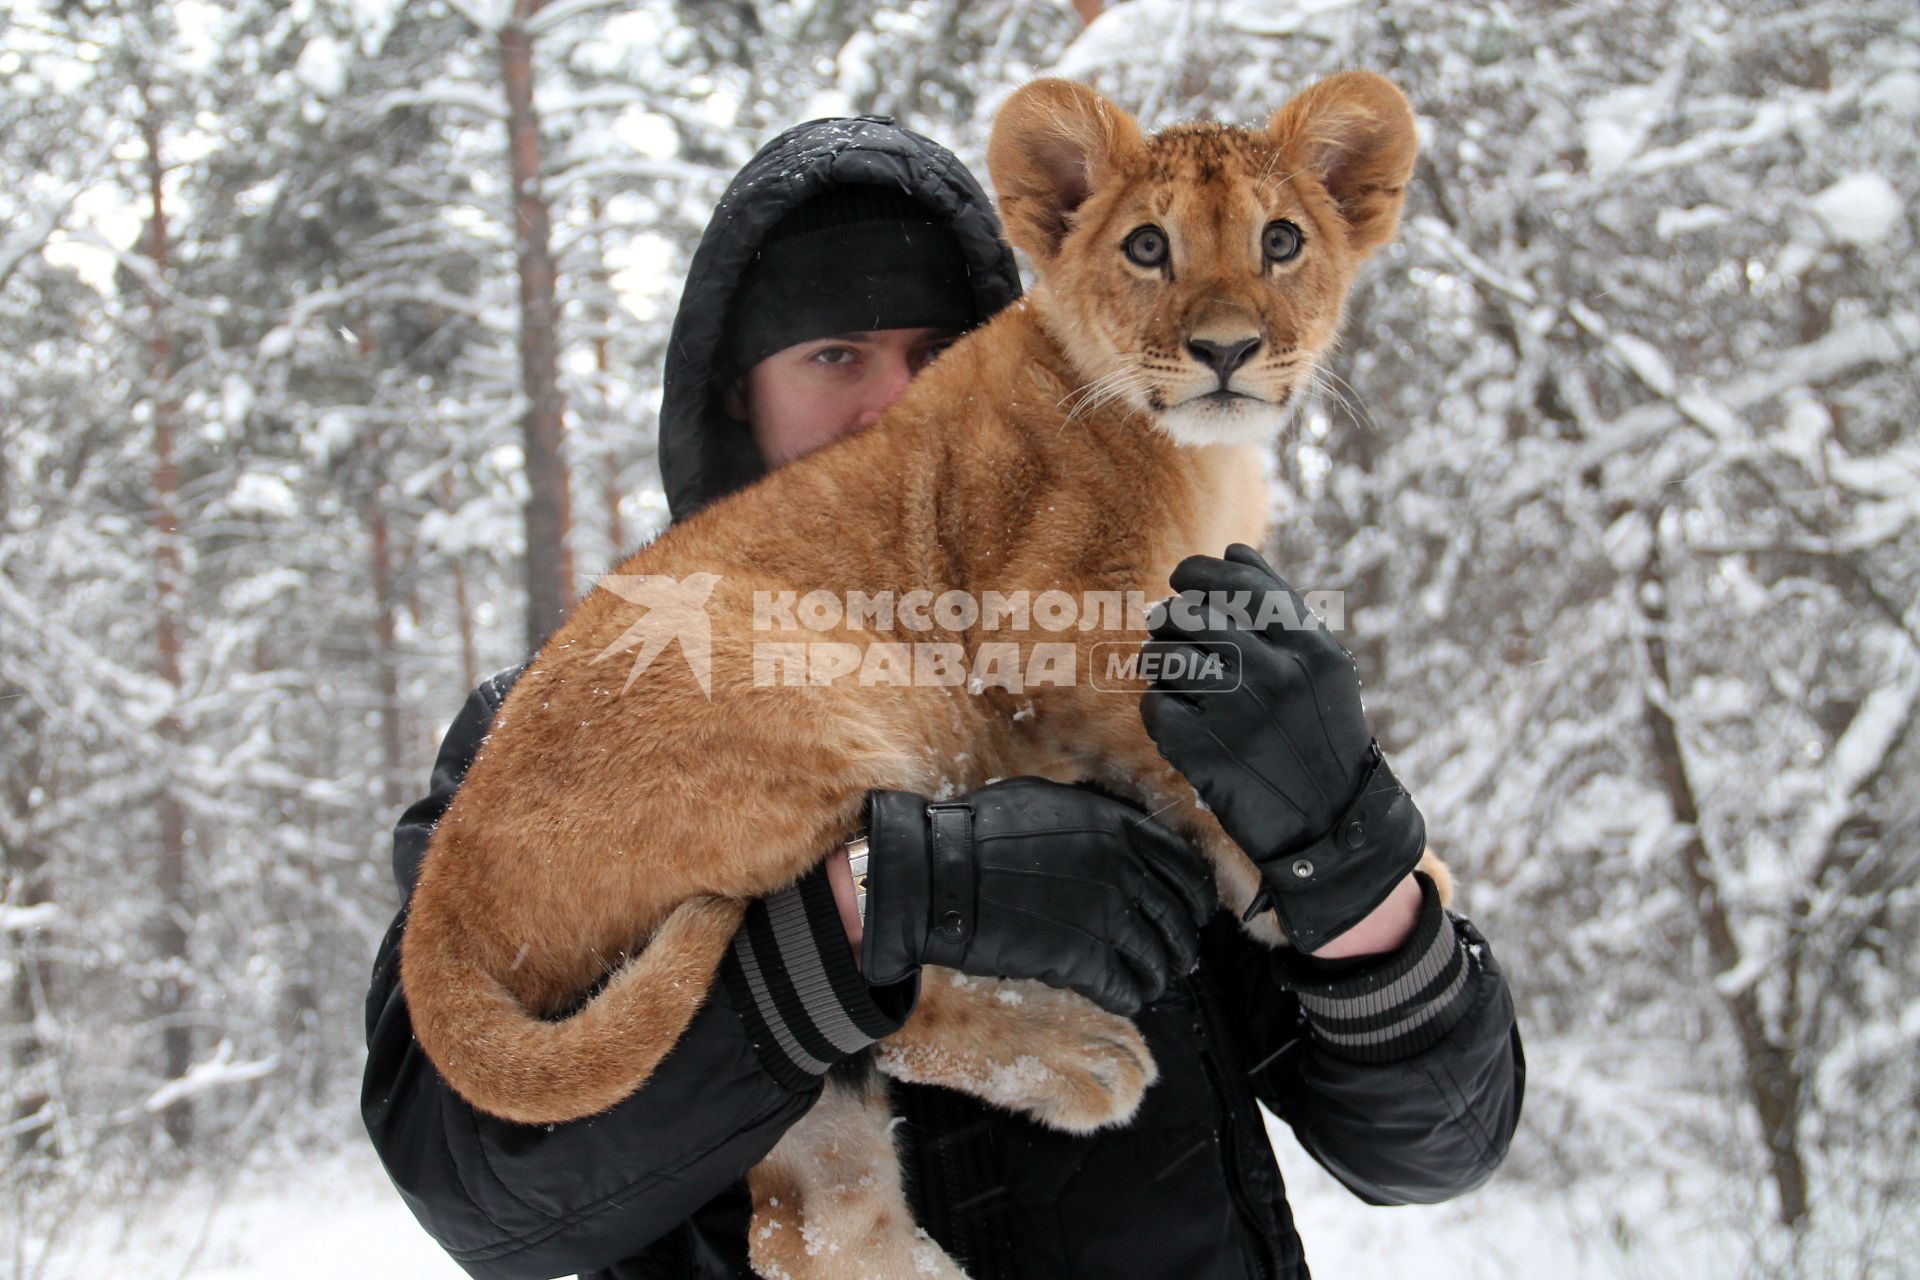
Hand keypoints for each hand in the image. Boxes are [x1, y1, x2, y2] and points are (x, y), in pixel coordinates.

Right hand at [860, 778, 1215, 1014]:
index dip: (1196, 895)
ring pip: (1156, 958)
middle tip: (1179, 958)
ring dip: (1158, 975)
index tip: (1197, 912)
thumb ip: (1091, 820)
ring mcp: (1106, 917)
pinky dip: (1131, 997)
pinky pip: (1124, 987)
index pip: (1182, 867)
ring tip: (1153, 984)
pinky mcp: (1082, 959)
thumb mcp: (1048, 801)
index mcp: (1117, 829)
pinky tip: (1126, 999)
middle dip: (1182, 944)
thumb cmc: (980, 831)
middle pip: (1176, 918)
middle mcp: (1123, 871)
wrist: (941, 872)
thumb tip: (1110, 833)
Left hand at [1138, 543, 1425, 951]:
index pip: (1237, 582)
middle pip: (1190, 614)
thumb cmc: (1321, 735)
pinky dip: (1161, 711)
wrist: (1331, 824)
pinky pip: (1155, 706)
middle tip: (1167, 629)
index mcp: (1307, 645)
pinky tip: (1182, 723)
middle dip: (1170, 617)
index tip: (1183, 578)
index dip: (1200, 573)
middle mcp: (1274, 672)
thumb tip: (1235, 550)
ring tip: (1174, 678)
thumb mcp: (1321, 667)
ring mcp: (1236, 711)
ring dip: (1159, 662)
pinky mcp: (1202, 749)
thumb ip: (1282, 609)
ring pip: (1164, 656)